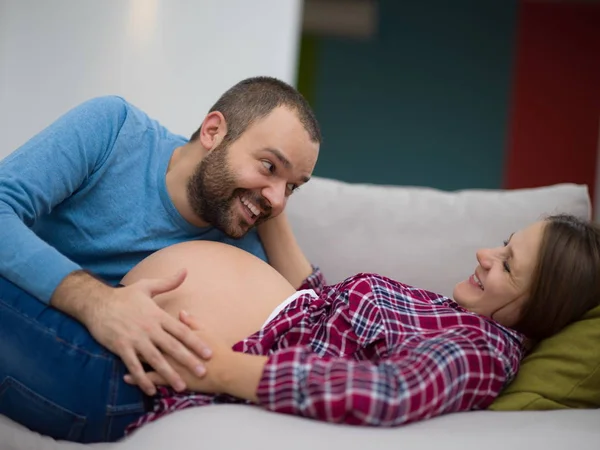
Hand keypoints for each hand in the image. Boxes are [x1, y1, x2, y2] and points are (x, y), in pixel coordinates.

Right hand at [85, 270, 211, 395]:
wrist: (96, 303)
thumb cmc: (124, 296)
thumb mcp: (147, 286)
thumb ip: (168, 282)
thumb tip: (185, 271)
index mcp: (157, 315)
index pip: (181, 330)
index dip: (196, 342)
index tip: (209, 353)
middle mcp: (149, 328)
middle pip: (172, 347)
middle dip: (188, 360)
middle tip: (203, 372)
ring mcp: (135, 339)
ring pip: (155, 359)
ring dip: (169, 373)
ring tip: (181, 386)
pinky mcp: (121, 347)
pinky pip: (133, 366)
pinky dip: (142, 378)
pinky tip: (151, 390)